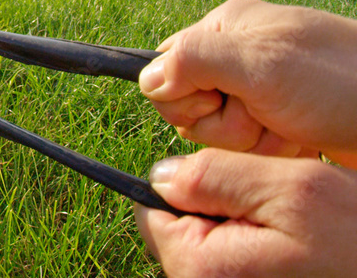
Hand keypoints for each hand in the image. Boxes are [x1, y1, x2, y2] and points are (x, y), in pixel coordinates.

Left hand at [135, 148, 356, 277]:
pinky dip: (255, 244)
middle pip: (177, 231)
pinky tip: (294, 247)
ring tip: (289, 229)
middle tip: (270, 207)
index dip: (182, 185)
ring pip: (207, 245)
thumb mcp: (290, 189)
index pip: (151, 212)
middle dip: (213, 207)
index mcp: (204, 268)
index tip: (227, 182)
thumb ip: (215, 176)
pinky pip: (235, 260)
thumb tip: (160, 176)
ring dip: (238, 225)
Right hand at [139, 0, 356, 166]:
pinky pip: (243, 149)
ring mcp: (256, 92)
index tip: (227, 98)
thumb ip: (194, 62)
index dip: (187, 97)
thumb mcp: (262, 65)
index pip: (163, 69)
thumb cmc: (343, 83)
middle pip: (185, 106)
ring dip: (249, 142)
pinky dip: (269, 154)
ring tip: (289, 130)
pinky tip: (298, 143)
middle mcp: (237, 58)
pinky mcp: (274, 122)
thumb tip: (144, 78)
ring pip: (213, 133)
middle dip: (223, 124)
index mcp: (226, 29)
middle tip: (265, 115)